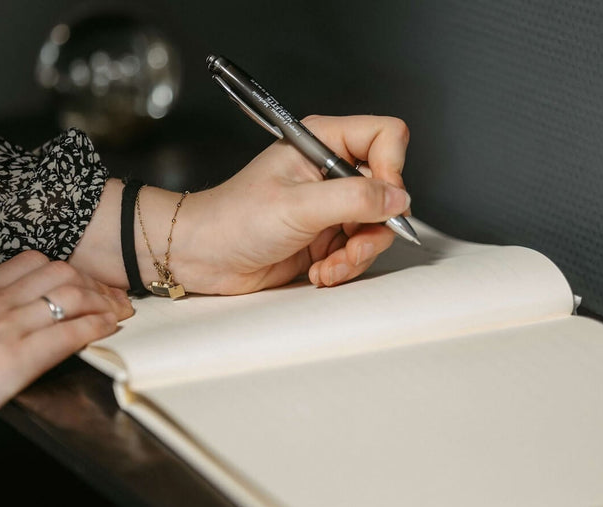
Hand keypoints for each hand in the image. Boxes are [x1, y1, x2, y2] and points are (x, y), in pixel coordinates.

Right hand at [0, 251, 132, 463]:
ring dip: (102, 302)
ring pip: (70, 296)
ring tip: (119, 310)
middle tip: (107, 295)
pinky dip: (97, 328)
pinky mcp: (18, 358)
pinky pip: (70, 334)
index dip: (58, 270)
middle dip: (89, 281)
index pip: (26, 265)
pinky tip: (111, 329)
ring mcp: (8, 327)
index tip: (74, 280)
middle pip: (57, 272)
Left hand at [177, 114, 410, 293]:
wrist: (204, 256)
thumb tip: (398, 199)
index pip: (385, 137)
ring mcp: (330, 205)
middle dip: (374, 226)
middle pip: (388, 191)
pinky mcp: (326, 236)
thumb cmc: (233, 219)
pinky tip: (318, 271)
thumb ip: (353, 199)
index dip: (392, 168)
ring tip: (329, 266)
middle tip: (351, 246)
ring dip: (357, 254)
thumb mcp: (297, 205)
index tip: (381, 200)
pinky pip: (358, 251)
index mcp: (321, 142)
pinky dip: (344, 267)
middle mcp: (330, 170)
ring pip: (376, 227)